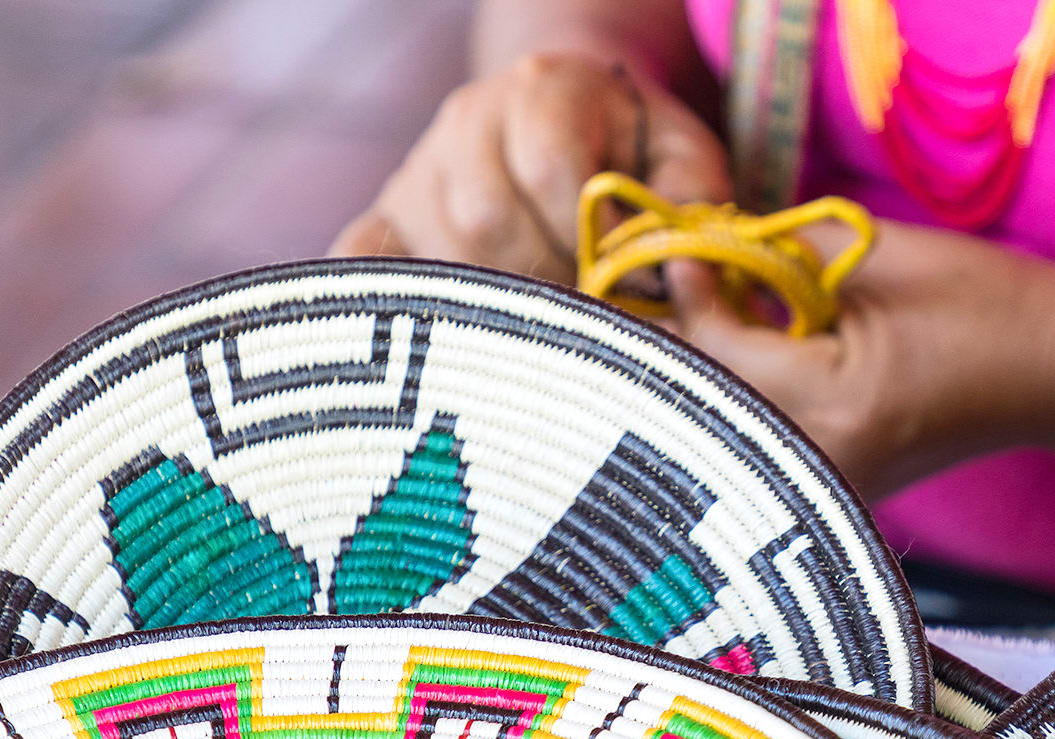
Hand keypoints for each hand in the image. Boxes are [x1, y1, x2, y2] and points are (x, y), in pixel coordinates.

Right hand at [330, 53, 732, 281]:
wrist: (563, 117)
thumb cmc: (633, 151)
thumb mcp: (683, 158)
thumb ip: (692, 205)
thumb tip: (676, 274)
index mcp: (544, 87)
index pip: (552, 170)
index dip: (592, 240)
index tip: (626, 282)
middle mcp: (467, 118)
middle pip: (487, 217)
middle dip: (547, 279)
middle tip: (587, 313)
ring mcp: (418, 169)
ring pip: (440, 251)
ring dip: (499, 303)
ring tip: (545, 321)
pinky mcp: (385, 215)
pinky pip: (363, 261)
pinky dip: (393, 300)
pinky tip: (445, 335)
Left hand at [661, 221, 1054, 495]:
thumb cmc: (983, 302)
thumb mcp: (874, 256)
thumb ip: (777, 250)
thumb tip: (700, 240)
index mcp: (840, 405)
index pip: (722, 353)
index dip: (690, 294)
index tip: (676, 245)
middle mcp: (826, 463)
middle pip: (709, 402)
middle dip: (682, 340)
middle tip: (663, 282)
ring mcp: (831, 489)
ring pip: (727, 427)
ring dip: (706, 372)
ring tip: (699, 311)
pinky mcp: (837, 491)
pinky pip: (762, 441)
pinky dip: (742, 398)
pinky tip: (741, 356)